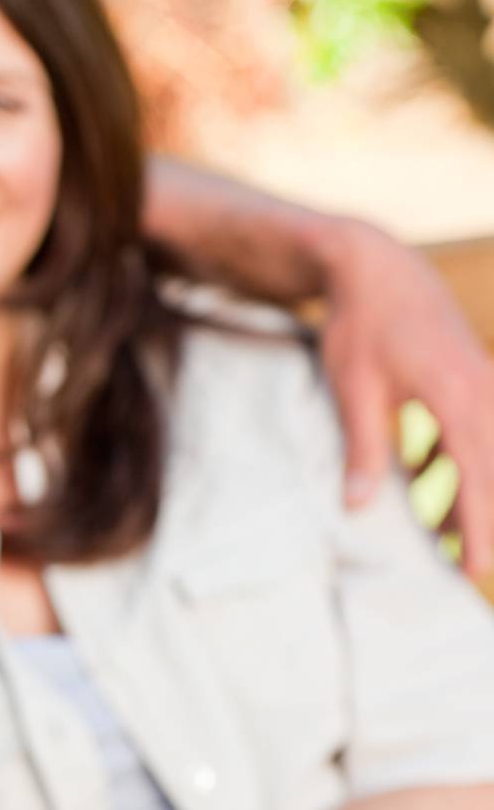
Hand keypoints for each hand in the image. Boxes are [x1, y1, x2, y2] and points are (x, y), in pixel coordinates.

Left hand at [320, 220, 493, 577]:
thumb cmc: (361, 324)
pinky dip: (465, 464)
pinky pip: (482, 433)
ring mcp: (487, 383)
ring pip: (491, 454)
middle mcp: (485, 391)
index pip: (477, 474)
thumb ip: (362, 448)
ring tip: (447, 540)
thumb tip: (356, 505)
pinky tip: (435, 490)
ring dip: (475, 494)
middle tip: (470, 567)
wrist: (378, 266)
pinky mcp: (477, 379)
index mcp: (456, 395)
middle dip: (486, 519)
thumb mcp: (353, 388)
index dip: (478, 526)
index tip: (475, 567)